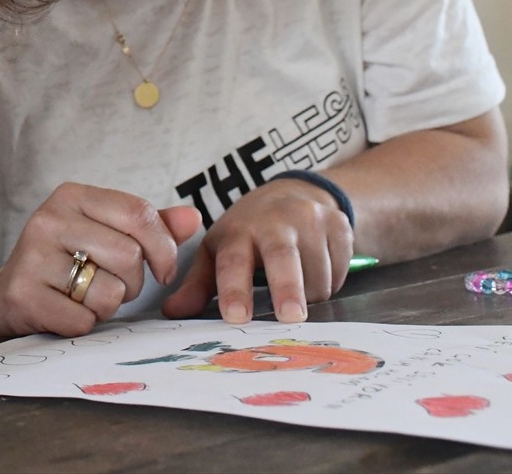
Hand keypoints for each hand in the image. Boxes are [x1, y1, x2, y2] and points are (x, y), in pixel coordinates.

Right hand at [0, 182, 200, 338]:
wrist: (7, 300)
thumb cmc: (67, 263)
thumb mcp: (105, 234)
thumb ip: (149, 226)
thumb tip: (193, 217)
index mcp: (71, 196)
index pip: (139, 213)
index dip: (164, 248)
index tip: (163, 271)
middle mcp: (48, 219)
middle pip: (129, 256)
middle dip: (133, 283)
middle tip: (111, 285)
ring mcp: (33, 256)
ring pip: (111, 292)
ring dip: (109, 306)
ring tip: (85, 297)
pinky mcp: (25, 295)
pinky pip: (85, 320)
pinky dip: (85, 325)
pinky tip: (66, 312)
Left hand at [162, 177, 353, 323]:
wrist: (297, 194)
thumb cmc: (250, 232)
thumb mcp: (219, 249)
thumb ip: (198, 284)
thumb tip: (172, 313)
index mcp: (238, 230)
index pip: (233, 260)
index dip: (233, 288)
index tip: (235, 315)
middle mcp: (274, 221)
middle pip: (282, 258)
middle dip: (286, 287)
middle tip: (290, 317)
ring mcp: (310, 220)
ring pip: (317, 274)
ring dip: (310, 295)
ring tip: (298, 291)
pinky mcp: (339, 224)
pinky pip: (340, 269)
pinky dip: (332, 282)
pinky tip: (317, 271)